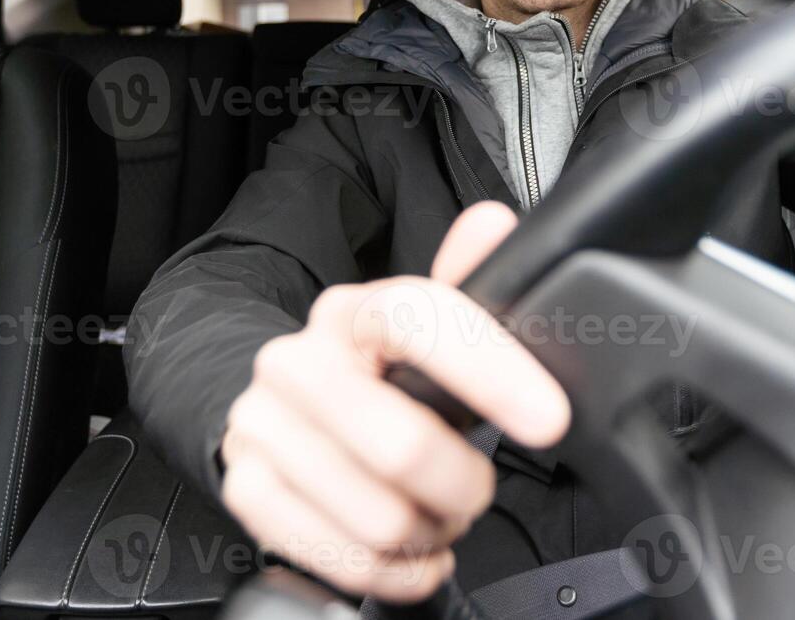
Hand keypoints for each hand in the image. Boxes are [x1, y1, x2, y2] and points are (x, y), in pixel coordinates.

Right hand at [219, 201, 571, 602]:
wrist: (289, 415)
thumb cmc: (378, 378)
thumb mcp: (425, 332)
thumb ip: (465, 282)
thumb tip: (492, 223)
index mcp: (349, 314)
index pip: (415, 322)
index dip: (489, 370)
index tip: (547, 418)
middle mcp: (296, 364)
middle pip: (401, 447)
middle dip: (463, 486)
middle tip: (472, 486)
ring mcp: (263, 428)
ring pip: (379, 518)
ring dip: (428, 532)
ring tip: (433, 512)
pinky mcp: (247, 489)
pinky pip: (341, 559)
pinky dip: (395, 570)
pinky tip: (408, 548)